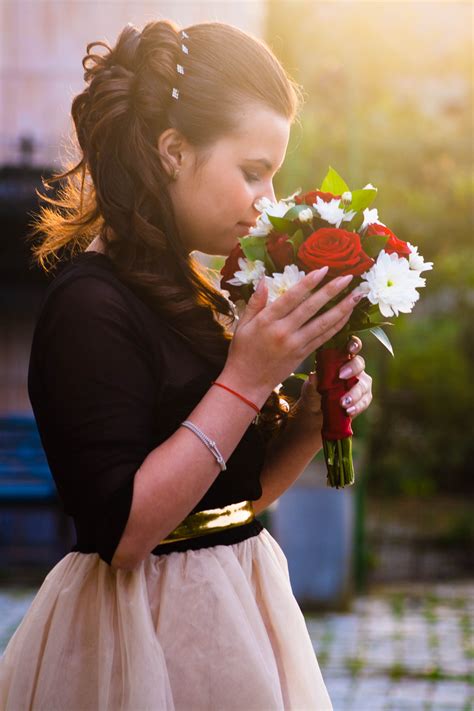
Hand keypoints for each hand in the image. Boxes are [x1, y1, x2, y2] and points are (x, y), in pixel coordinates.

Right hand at [225, 268, 360, 398]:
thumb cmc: (242, 352)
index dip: (309, 282)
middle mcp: (284, 331)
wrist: (247, 383)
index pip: (292, 297)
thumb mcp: (243, 324)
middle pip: (312, 307)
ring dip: (342, 308)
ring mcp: (296, 344)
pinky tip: (347, 315)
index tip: (324, 269)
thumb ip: (255, 302)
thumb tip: (263, 279)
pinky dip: (337, 325)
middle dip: (332, 291)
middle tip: (349, 277)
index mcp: (267, 321)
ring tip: (357, 295)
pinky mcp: (304, 355)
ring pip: (323, 323)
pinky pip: (324, 337)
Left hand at [296, 335, 372, 420]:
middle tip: (341, 376)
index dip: (353, 344)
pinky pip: (365, 401)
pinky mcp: (364, 398)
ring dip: (354, 393)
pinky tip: (349, 411)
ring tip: (343, 403)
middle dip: (352, 368)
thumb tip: (313, 376)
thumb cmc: (313, 393)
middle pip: (359, 363)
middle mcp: (353, 369)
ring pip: (364, 384)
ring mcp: (360, 383)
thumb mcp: (309, 389)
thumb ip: (312, 383)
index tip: (350, 348)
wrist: (316, 413)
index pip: (351, 346)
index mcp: (340, 359)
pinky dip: (357, 406)